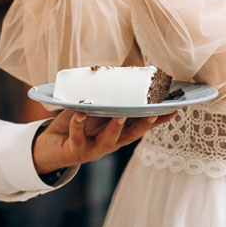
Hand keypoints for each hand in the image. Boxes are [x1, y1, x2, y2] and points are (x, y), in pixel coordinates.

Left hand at [32, 110, 176, 174]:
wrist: (50, 148)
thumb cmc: (76, 126)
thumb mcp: (95, 112)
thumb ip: (107, 101)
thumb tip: (119, 76)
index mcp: (117, 132)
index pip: (141, 125)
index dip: (158, 119)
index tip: (175, 109)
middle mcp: (109, 143)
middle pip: (131, 134)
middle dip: (144, 125)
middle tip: (154, 114)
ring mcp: (93, 148)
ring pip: (108, 140)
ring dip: (115, 128)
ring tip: (119, 115)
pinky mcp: (75, 150)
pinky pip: (77, 136)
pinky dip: (78, 124)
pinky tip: (79, 113)